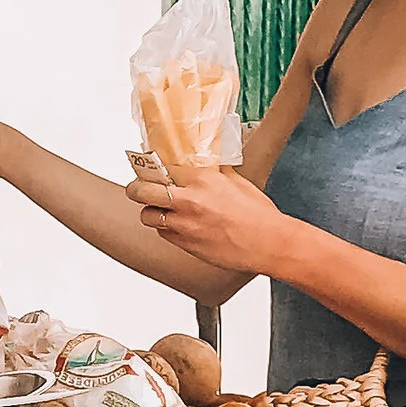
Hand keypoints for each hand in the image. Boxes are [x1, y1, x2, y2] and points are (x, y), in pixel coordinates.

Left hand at [128, 159, 287, 276]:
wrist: (269, 244)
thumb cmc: (259, 216)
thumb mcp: (237, 183)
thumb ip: (215, 172)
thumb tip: (207, 162)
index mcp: (202, 179)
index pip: (163, 167)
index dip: (155, 168)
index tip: (151, 168)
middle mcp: (189, 200)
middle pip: (141, 190)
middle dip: (136, 188)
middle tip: (138, 187)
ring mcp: (184, 224)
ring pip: (147, 215)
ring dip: (150, 211)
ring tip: (158, 209)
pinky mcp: (185, 244)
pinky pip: (162, 233)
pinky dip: (164, 229)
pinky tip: (176, 225)